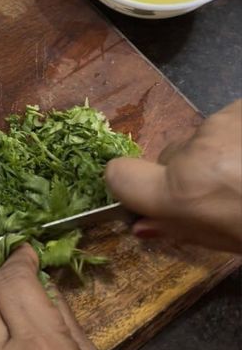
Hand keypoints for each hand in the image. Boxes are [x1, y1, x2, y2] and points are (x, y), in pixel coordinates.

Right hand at [106, 100, 241, 252]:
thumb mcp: (228, 242)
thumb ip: (181, 229)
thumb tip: (140, 225)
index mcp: (186, 193)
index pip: (119, 176)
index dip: (125, 184)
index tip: (141, 192)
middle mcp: (194, 152)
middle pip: (169, 157)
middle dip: (187, 171)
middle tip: (225, 192)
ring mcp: (218, 125)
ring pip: (199, 140)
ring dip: (216, 155)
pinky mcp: (238, 107)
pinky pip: (224, 123)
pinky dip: (236, 137)